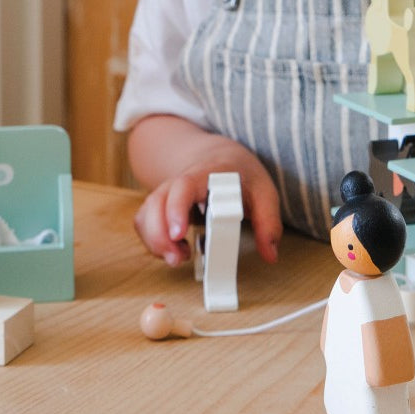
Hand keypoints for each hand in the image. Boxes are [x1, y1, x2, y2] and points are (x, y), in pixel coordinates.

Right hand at [133, 161, 282, 267]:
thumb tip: (270, 254)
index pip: (184, 185)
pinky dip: (152, 241)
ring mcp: (167, 193)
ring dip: (155, 241)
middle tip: (179, 258)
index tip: (180, 234)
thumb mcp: (264, 190)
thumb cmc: (240, 174)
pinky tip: (174, 251)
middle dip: (160, 234)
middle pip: (157, 202)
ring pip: (146, 213)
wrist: (218, 155)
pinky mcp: (160, 206)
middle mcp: (181, 181)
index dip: (177, 208)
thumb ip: (268, 221)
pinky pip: (144, 222)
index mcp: (208, 173)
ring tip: (179, 258)